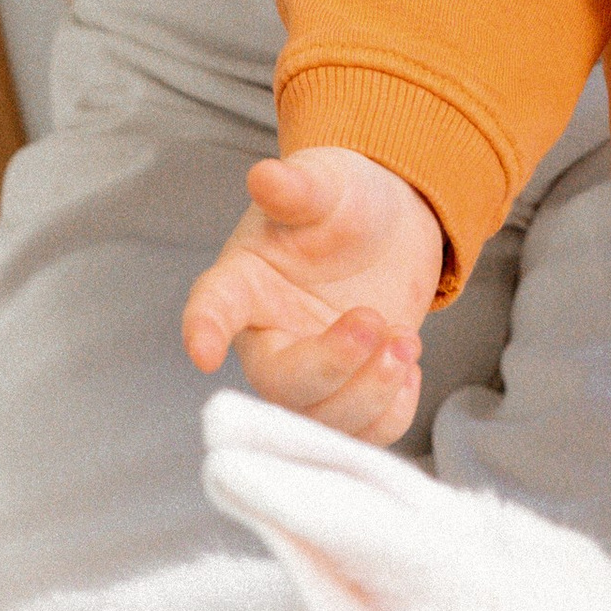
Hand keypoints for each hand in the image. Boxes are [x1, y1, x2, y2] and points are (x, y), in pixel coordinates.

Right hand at [181, 147, 444, 444]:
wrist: (390, 226)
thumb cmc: (342, 200)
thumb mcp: (325, 181)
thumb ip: (297, 186)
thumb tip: (266, 177)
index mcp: (245, 282)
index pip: (213, 307)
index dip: (204, 330)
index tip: (203, 352)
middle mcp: (270, 336)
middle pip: (279, 383)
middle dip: (330, 364)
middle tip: (371, 320)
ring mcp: (312, 373)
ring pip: (324, 419)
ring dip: (370, 391)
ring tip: (406, 340)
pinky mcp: (351, 394)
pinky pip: (365, 433)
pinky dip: (392, 410)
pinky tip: (407, 364)